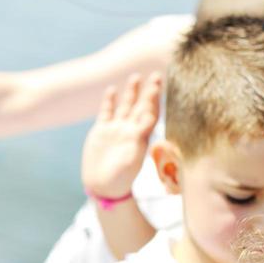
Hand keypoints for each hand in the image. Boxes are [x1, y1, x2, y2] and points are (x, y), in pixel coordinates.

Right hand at [81, 72, 161, 198]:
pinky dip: (109, 101)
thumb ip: (140, 138)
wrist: (103, 186)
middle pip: (141, 106)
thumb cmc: (120, 177)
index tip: (161, 87)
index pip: (151, 114)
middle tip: (157, 76)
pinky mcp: (102, 132)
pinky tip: (112, 89)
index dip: (156, 101)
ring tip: (136, 77)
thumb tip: (149, 120)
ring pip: (125, 106)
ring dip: (131, 92)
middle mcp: (129, 130)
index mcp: (140, 136)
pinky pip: (107, 112)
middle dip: (149, 92)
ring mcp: (116, 130)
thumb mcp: (132, 157)